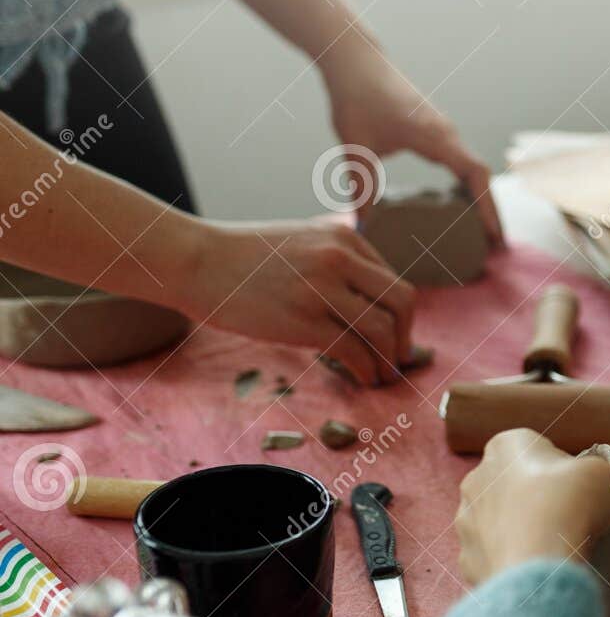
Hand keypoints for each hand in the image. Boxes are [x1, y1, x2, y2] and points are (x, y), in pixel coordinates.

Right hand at [180, 220, 415, 386]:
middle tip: (399, 360)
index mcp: (345, 238)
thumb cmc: (244, 256)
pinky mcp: (302, 320)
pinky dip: (365, 370)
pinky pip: (353, 350)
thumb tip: (369, 288)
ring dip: (389, 361)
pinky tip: (361, 379)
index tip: (396, 338)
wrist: (195, 260)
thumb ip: (337, 256)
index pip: (394, 282)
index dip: (401, 317)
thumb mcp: (302, 238)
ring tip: (382, 377)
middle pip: (402, 303)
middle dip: (406, 338)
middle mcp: (341, 259)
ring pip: (382, 330)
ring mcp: (322, 289)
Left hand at [320, 38, 503, 246]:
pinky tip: (458, 203)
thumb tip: (362, 226)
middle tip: (493, 246)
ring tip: (481, 231)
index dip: (487, 206)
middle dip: (490, 211)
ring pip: (473, 169)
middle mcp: (446, 133)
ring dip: (480, 199)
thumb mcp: (356, 145)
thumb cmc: (355, 96)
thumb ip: (361, 186)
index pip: (475, 174)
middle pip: (481, 176)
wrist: (355, 59)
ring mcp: (443, 130)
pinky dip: (467, 185)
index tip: (494, 235)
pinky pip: (461, 162)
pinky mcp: (435, 129)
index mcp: (435, 136)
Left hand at [456, 430, 609, 584]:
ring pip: (496, 519)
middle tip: (565, 515)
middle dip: (533, 496)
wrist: (539, 565)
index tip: (576, 487)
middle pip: (511, 483)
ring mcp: (465, 520)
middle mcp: (477, 477)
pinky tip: (531, 567)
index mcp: (506, 445)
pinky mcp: (465, 557)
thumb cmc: (571, 505)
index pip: (534, 448)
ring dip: (517, 527)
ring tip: (549, 544)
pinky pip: (490, 554)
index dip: (559, 466)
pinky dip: (508, 559)